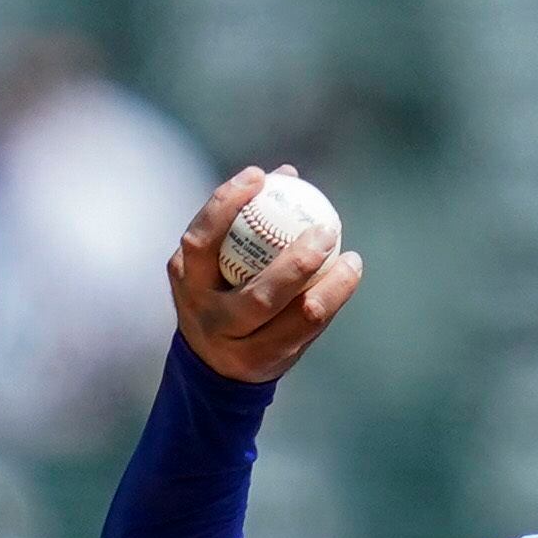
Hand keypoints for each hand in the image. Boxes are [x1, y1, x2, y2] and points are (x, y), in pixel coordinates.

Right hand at [169, 165, 362, 385]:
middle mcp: (209, 314)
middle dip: (298, 262)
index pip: (201, 239)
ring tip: (351, 258)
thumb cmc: (219, 292)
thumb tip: (286, 174)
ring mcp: (240, 343)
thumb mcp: (215, 259)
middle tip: (325, 228)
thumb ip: (243, 221)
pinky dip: (333, 298)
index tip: (259, 176)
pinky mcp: (269, 361)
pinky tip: (348, 273)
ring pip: (296, 316)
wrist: (213, 363)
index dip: (226, 205)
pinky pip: (310, 327)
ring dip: (331, 286)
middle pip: (260, 293)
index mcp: (187, 278)